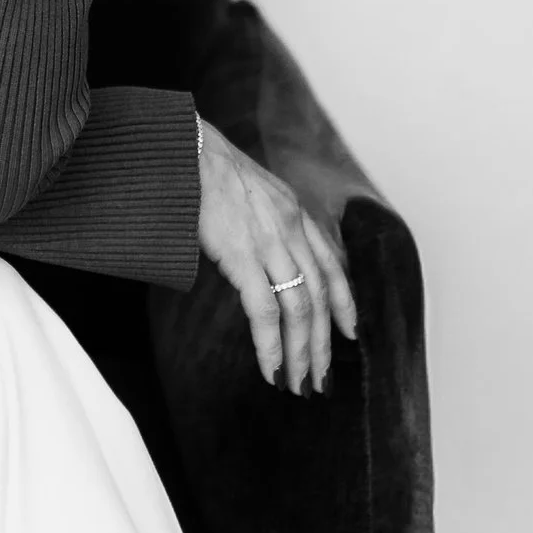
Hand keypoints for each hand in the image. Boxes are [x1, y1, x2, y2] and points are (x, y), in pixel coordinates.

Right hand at [195, 121, 357, 393]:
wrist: (184, 147)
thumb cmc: (204, 169)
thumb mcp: (249, 191)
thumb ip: (264, 222)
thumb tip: (259, 255)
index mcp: (294, 212)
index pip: (331, 266)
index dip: (344, 303)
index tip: (349, 333)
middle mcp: (292, 227)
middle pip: (319, 296)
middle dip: (323, 343)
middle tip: (321, 379)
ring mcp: (270, 241)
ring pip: (299, 308)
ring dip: (301, 352)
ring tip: (298, 384)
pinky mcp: (242, 254)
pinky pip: (264, 309)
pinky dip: (271, 344)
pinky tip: (272, 368)